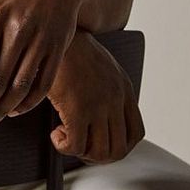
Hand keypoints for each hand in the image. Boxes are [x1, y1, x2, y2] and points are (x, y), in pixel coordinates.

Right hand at [46, 29, 144, 163]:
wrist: (53, 33)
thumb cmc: (70, 47)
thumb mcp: (100, 66)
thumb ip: (106, 89)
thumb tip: (98, 115)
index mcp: (123, 88)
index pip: (136, 133)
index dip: (118, 146)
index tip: (100, 144)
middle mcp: (115, 99)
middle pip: (119, 149)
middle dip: (98, 156)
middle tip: (80, 146)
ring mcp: (98, 105)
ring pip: (99, 152)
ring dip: (81, 152)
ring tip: (66, 138)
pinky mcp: (77, 109)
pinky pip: (75, 146)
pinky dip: (64, 147)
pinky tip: (56, 134)